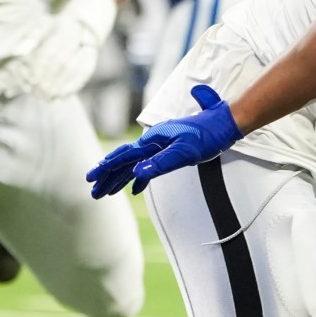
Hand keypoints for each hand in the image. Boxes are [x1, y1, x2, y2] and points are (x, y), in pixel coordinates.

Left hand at [23, 0, 116, 101]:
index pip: (49, 52)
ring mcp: (87, 48)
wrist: (81, 25)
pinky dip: (74, 87)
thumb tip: (17, 53)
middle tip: (39, 93)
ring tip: (48, 97)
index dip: (40, 68)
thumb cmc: (55, 27)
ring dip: (60, 85)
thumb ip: (30, 40)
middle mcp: (76, 36)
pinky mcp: (92, 59)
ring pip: (73, 70)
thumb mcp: (41, 27)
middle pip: (61, 63)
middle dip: (49, 79)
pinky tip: (63, 97)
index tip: (32, 81)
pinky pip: (85, 74)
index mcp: (62, 27)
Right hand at [87, 84, 242, 196]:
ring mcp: (160, 146)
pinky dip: (139, 178)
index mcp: (153, 140)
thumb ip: (161, 163)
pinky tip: (135, 189)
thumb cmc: (207, 136)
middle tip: (93, 191)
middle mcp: (153, 141)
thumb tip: (139, 173)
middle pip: (125, 161)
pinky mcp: (169, 151)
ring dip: (120, 178)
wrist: (224, 124)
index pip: (125, 156)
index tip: (91, 178)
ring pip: (134, 164)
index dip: (107, 168)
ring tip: (106, 192)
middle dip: (108, 176)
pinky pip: (148, 166)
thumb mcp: (185, 153)